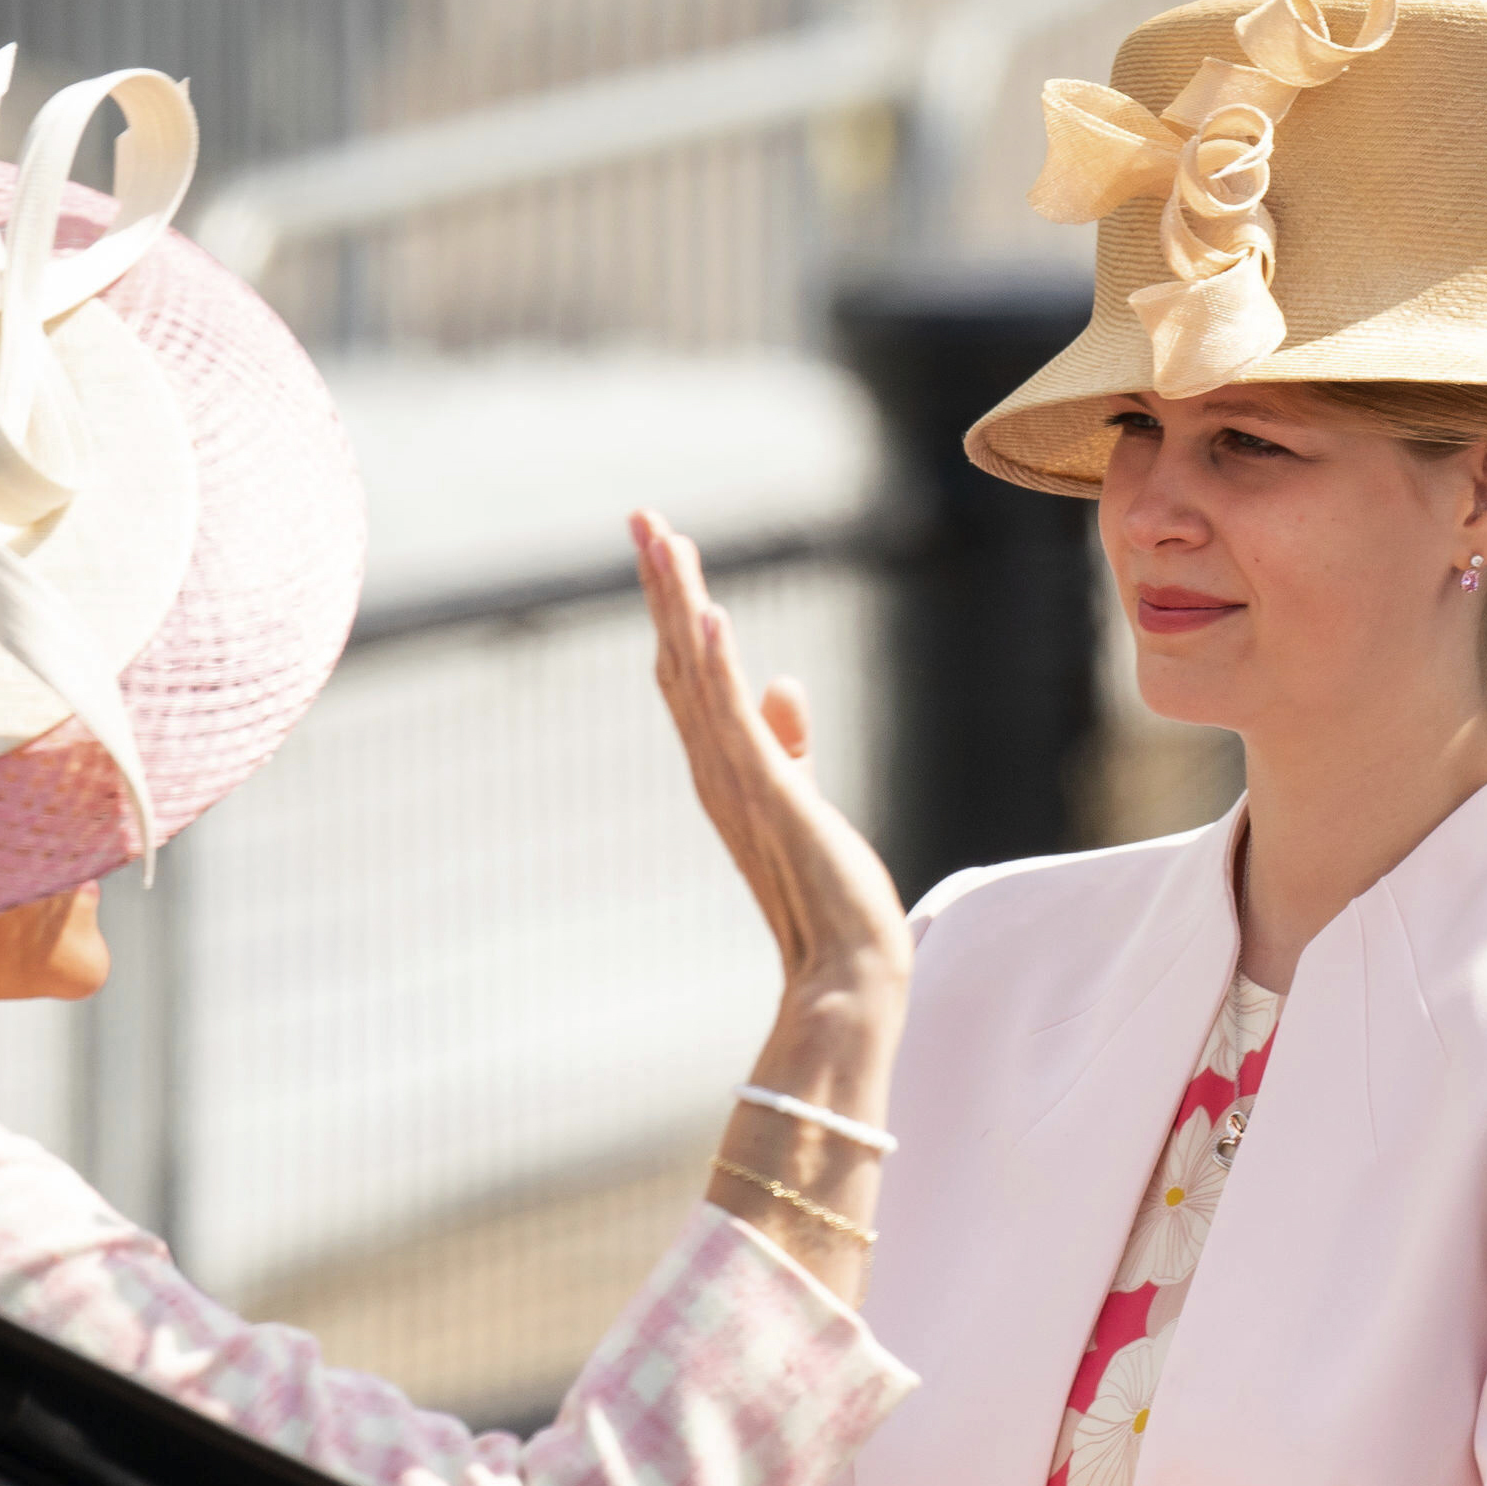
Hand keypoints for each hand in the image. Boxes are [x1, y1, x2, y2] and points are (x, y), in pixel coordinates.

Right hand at [634, 509, 908, 1000]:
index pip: (687, 673)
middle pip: (678, 661)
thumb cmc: (826, 892)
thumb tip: (784, 684)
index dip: (673, 608)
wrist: (843, 968)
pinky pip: (737, 723)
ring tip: (665, 541)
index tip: (664, 545)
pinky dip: (720, 669)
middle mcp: (716, 769)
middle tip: (643, 516)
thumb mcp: (805, 797)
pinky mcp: (771, 797)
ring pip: (697, 679)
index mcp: (723, 766)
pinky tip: (710, 616)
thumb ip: (789, 743)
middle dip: (663, 587)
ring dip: (681, 607)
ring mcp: (737, 783)